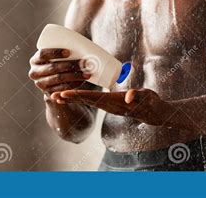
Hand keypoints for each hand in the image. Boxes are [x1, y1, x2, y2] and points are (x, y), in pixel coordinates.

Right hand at [28, 48, 91, 99]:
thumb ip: (65, 46)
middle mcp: (34, 73)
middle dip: (70, 65)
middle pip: (53, 68)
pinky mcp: (48, 94)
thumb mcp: (58, 54)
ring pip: (59, 79)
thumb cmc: (61, 60)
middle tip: (85, 62)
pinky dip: (73, 85)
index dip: (55, 52)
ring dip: (74, 76)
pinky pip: (61, 90)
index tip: (68, 52)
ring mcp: (40, 84)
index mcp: (35, 60)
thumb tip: (83, 41)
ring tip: (88, 73)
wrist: (56, 77)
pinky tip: (82, 81)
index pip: (43, 54)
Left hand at [53, 88, 171, 125]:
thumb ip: (137, 95)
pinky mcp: (108, 103)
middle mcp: (108, 105)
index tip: (64, 94)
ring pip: (86, 101)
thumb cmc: (149, 102)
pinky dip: (80, 97)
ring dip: (72, 99)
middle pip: (85, 101)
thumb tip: (128, 97)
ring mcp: (107, 105)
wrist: (152, 112)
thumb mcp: (146, 97)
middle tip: (52, 96)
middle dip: (69, 98)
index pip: (92, 98)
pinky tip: (72, 94)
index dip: (77, 96)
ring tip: (57, 96)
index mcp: (113, 102)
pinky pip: (91, 100)